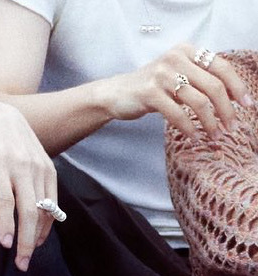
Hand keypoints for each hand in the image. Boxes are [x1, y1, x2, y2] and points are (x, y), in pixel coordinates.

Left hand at [0, 99, 56, 270]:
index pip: (6, 201)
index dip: (7, 225)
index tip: (6, 246)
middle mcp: (22, 165)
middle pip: (29, 208)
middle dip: (27, 240)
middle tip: (21, 265)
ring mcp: (39, 165)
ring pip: (44, 206)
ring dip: (39, 234)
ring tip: (29, 255)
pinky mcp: (49, 166)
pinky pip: (53, 198)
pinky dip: (48, 219)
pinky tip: (39, 236)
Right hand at [108, 45, 250, 138]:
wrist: (117, 93)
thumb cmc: (152, 88)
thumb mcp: (177, 76)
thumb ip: (199, 79)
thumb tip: (229, 97)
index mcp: (188, 51)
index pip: (221, 67)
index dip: (236, 87)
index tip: (246, 105)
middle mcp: (177, 58)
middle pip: (213, 86)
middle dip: (226, 109)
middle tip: (231, 127)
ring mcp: (163, 74)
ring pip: (198, 101)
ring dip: (210, 122)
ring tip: (214, 135)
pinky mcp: (150, 93)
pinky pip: (177, 114)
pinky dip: (188, 127)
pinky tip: (194, 136)